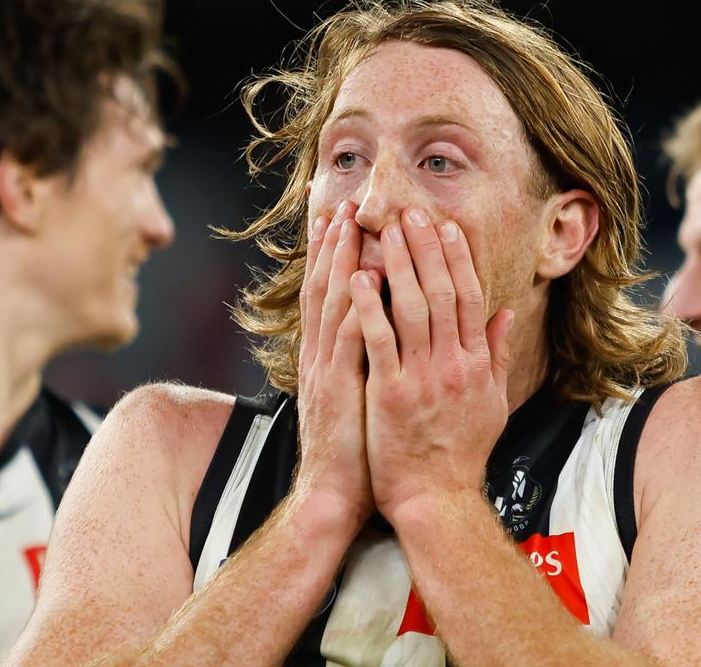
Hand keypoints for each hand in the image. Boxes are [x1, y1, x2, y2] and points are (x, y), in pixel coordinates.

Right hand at [295, 200, 372, 522]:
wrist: (333, 497)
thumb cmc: (355, 451)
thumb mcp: (360, 396)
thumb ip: (368, 360)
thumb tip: (380, 333)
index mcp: (327, 357)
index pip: (330, 295)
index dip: (334, 256)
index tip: (342, 219)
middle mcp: (320, 356)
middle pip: (324, 288)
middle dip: (332, 245)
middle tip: (341, 203)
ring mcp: (326, 370)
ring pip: (333, 304)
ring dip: (341, 261)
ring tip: (350, 224)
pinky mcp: (339, 388)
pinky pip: (350, 338)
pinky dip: (358, 305)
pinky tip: (367, 278)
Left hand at [349, 208, 514, 523]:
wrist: (435, 499)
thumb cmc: (461, 454)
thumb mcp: (491, 403)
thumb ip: (498, 355)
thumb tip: (506, 314)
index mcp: (476, 364)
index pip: (470, 298)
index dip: (458, 259)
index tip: (445, 227)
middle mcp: (453, 364)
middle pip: (442, 293)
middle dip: (425, 249)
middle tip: (411, 213)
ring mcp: (422, 378)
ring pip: (411, 308)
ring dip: (397, 266)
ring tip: (382, 231)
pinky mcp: (390, 394)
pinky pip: (379, 341)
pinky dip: (369, 307)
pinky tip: (357, 278)